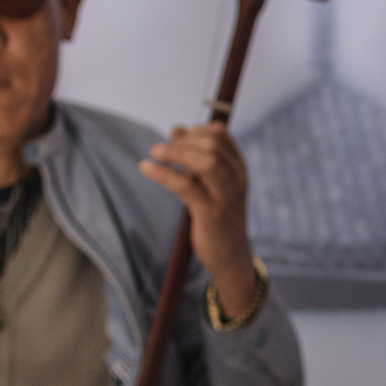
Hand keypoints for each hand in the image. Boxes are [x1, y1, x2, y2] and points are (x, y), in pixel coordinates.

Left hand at [139, 123, 261, 318]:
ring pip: (205, 162)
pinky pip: (186, 186)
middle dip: (182, 141)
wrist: (231, 256)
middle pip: (212, 145)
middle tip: (160, 149)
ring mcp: (226, 197)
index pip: (220, 134)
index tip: (175, 138)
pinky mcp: (211, 214)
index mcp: (238, 169)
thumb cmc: (217, 216)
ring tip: (153, 152)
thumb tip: (177, 128)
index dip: (194, 130)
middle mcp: (236, 180)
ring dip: (175, 152)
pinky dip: (163, 173)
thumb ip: (195, 158)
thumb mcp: (209, 184)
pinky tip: (146, 168)